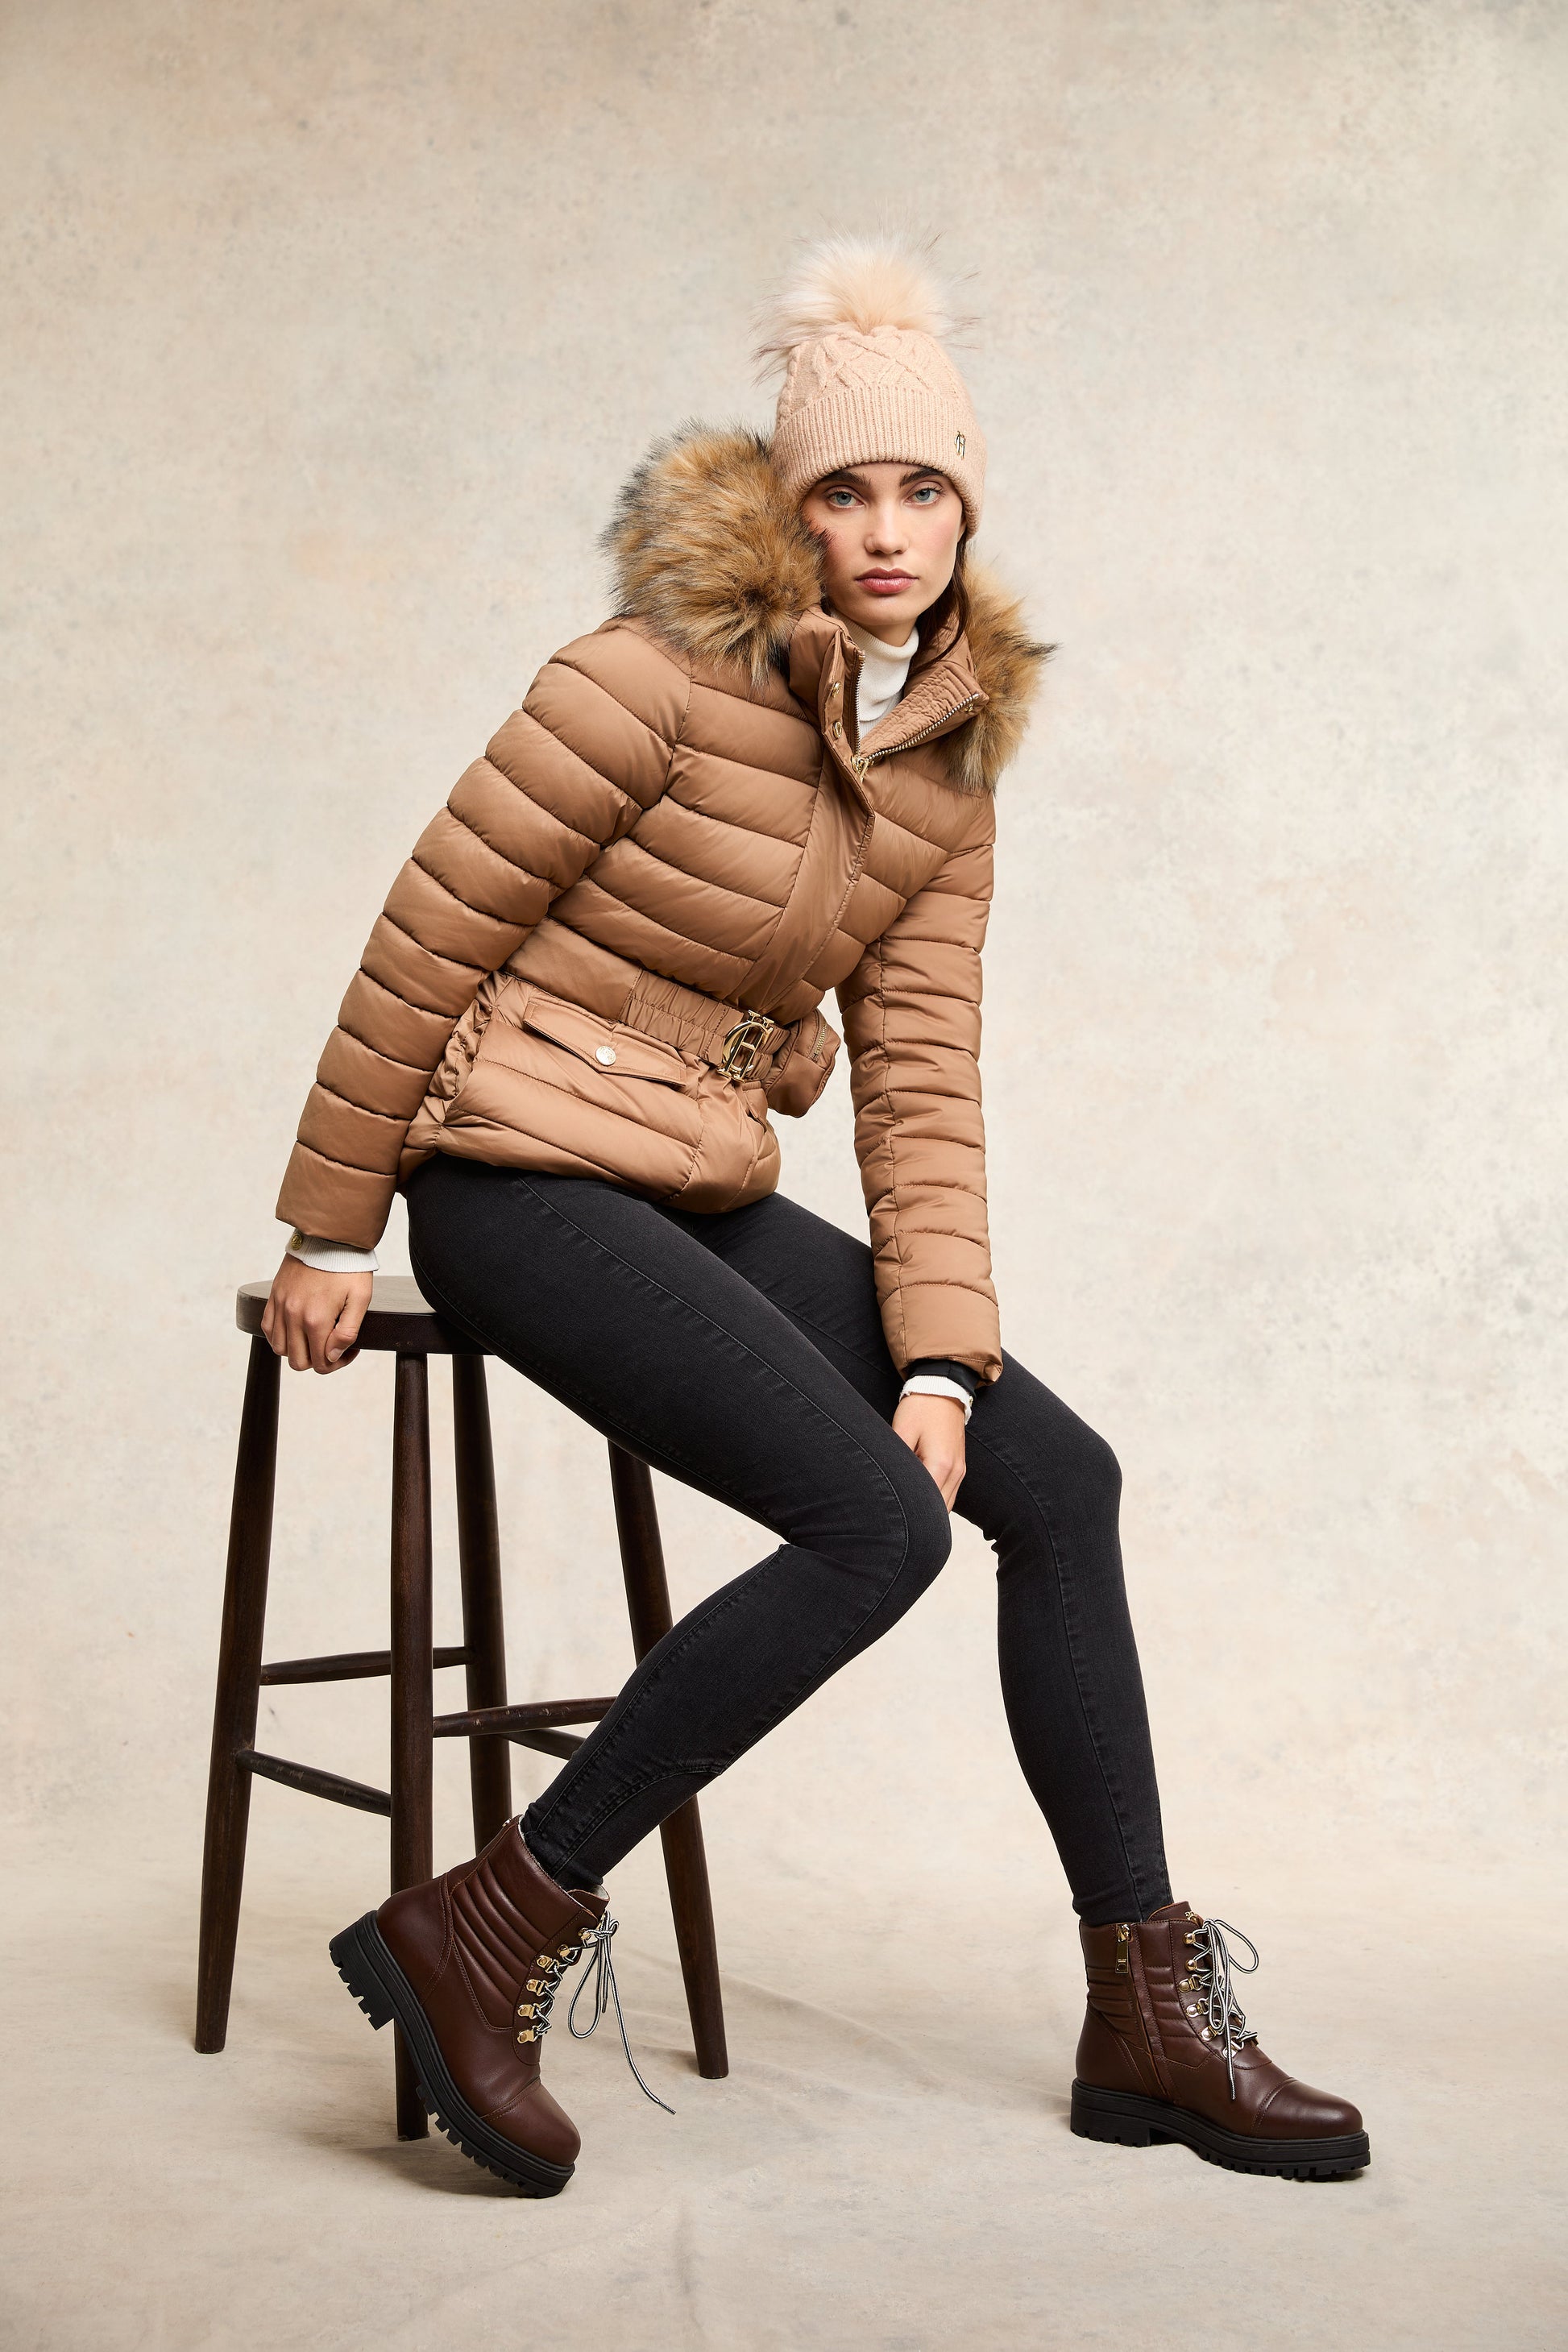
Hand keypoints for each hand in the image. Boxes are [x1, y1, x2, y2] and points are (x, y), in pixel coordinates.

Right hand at [261, 1255, 371, 1373]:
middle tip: (334, 1346)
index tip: (351, 1349)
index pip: (321, 1363)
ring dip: (297, 1351)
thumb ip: (347, 1333)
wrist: (329, 1237)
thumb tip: (331, 1356)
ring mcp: (280, 1306)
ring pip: (280, 1349)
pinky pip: (268, 1328)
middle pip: (298, 1361)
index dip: (337, 1363)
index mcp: (316, 1319)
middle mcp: (293, 1316)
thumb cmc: (348, 1268)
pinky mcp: (274, 1296)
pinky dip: (280, 1336)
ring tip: (315, 1338)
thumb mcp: (360, 1299)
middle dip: (318, 1361)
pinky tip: (296, 1330)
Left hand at [892, 1392, 966, 1508]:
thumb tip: (888, 1485)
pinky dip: (937, 1499)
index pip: (927, 1503)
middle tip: (898, 1519)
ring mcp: (960, 1470)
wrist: (942, 1388)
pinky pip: (950, 1494)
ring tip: (909, 1510)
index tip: (894, 1517)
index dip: (911, 1513)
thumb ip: (897, 1462)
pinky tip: (920, 1496)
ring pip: (947, 1505)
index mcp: (941, 1464)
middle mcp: (955, 1472)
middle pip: (939, 1510)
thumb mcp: (901, 1431)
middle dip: (921, 1516)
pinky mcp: (960, 1467)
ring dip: (930, 1510)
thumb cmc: (920, 1408)